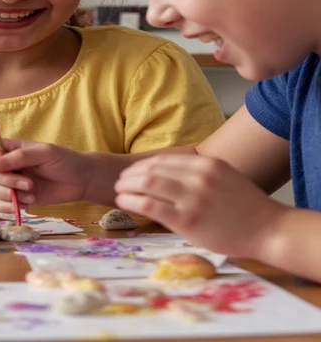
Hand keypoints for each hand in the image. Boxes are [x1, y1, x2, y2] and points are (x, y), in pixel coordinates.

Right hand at [0, 137, 94, 212]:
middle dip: (4, 180)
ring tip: (31, 195)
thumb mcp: (44, 153)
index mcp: (9, 148)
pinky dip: (8, 207)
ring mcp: (9, 183)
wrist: (80, 181)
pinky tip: (26, 204)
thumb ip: (19, 157)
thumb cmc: (64, 161)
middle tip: (29, 184)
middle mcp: (4, 164)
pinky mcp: (14, 199)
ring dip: (7, 195)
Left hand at [114, 154, 285, 257]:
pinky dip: (131, 201)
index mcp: (206, 164)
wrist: (269, 229)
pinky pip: (149, 205)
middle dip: (130, 175)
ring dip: (127, 187)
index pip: (163, 159)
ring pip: (146, 184)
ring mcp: (192, 198)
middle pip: (151, 169)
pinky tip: (124, 202)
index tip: (131, 172)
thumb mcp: (223, 176)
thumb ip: (196, 172)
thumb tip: (165, 171)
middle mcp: (198, 177)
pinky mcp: (186, 220)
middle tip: (120, 181)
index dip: (141, 165)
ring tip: (119, 192)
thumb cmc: (245, 206)